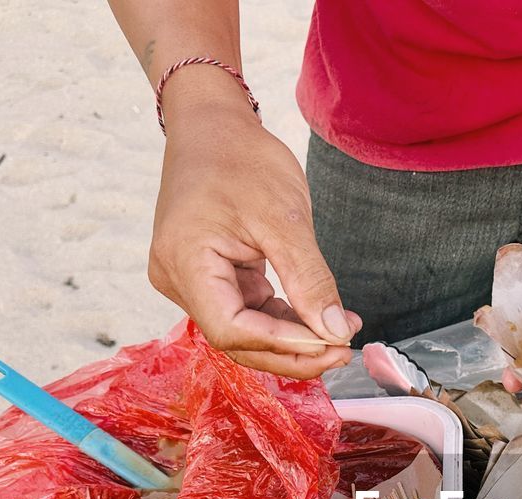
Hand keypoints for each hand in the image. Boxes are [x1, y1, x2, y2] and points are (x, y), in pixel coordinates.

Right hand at [150, 75, 355, 378]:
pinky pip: (245, 312)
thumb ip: (309, 280)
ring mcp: (189, 280)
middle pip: (238, 340)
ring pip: (244, 330)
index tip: (334, 344)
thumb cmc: (240, 158)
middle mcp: (177, 278)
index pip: (233, 329)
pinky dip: (282, 319)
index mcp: (184, 262)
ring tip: (339, 331)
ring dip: (292, 338)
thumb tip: (334, 332)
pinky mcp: (207, 277)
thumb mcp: (285, 218)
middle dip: (293, 351)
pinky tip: (317, 316)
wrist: (213, 124)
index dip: (285, 345)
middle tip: (344, 349)